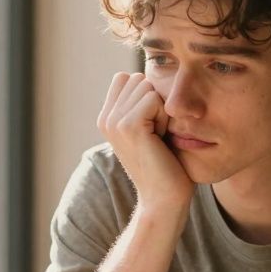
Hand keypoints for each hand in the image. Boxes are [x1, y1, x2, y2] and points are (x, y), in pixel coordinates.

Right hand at [97, 72, 193, 212]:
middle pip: (138, 79)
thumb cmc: (164, 165)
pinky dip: (164, 117)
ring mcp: (114, 122)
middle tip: (156, 133)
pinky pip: (154, 99)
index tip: (151, 126)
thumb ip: (142, 103)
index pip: (128, 78)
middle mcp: (106, 118)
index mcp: (107, 117)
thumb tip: (154, 72)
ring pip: (147, 87)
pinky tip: (159, 139)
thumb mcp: (149, 128)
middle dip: (155, 101)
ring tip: (157, 137)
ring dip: (161, 109)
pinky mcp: (128, 126)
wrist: (163, 198)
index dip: (147, 96)